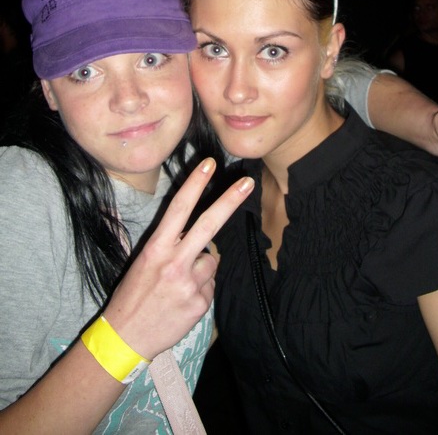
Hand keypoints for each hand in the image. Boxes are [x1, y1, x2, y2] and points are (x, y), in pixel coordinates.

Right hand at [103, 158, 253, 357]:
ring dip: (202, 269)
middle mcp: (174, 262)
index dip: (194, 184)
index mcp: (156, 248)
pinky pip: (210, 286)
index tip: (208, 164)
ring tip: (179, 286)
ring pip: (212, 261)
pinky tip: (182, 301)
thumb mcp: (141, 262)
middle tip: (247, 182)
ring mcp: (188, 283)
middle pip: (208, 224)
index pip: (178, 209)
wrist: (125, 338)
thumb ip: (168, 244)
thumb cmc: (133, 295)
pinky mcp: (200, 303)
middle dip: (229, 200)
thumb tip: (192, 232)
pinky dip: (201, 290)